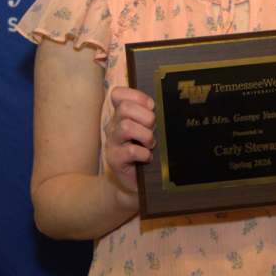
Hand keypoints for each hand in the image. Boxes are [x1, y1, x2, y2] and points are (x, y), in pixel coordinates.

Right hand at [104, 86, 156, 206]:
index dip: (137, 96)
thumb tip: (163, 106)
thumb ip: (151, 116)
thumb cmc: (146, 150)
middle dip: (146, 117)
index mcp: (121, 115)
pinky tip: (147, 158)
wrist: (137, 182)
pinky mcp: (113, 159)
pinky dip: (144, 154)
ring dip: (145, 135)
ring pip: (126, 126)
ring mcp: (112, 142)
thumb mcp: (148, 129)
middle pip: (125, 108)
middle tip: (153, 130)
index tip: (151, 107)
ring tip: (151, 145)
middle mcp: (113, 126)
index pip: (118, 94)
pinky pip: (130, 150)